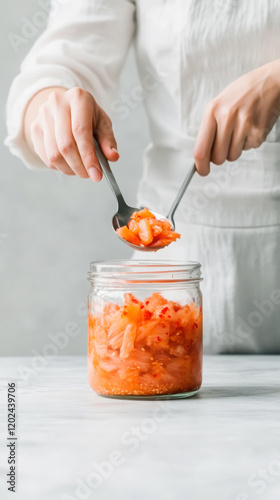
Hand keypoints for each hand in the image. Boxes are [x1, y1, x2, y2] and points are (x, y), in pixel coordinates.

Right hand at [24, 87, 118, 180]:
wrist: (65, 106)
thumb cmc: (87, 116)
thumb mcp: (102, 123)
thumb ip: (108, 140)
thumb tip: (112, 157)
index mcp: (78, 98)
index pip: (81, 131)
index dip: (88, 157)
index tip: (96, 175)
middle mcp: (57, 103)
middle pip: (65, 145)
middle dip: (79, 167)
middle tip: (89, 176)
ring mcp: (42, 115)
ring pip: (53, 154)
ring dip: (69, 169)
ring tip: (80, 170)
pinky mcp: (34, 128)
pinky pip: (45, 156)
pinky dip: (59, 166)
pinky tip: (69, 164)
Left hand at [194, 60, 279, 174]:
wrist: (270, 82)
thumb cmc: (242, 93)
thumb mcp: (219, 104)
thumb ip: (209, 128)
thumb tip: (202, 155)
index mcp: (212, 110)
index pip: (201, 149)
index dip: (201, 165)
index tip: (202, 171)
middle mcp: (227, 117)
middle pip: (218, 158)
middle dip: (220, 156)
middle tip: (226, 144)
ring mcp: (244, 125)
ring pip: (233, 156)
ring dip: (235, 148)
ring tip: (240, 130)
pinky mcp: (258, 131)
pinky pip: (248, 149)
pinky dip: (249, 142)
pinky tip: (251, 127)